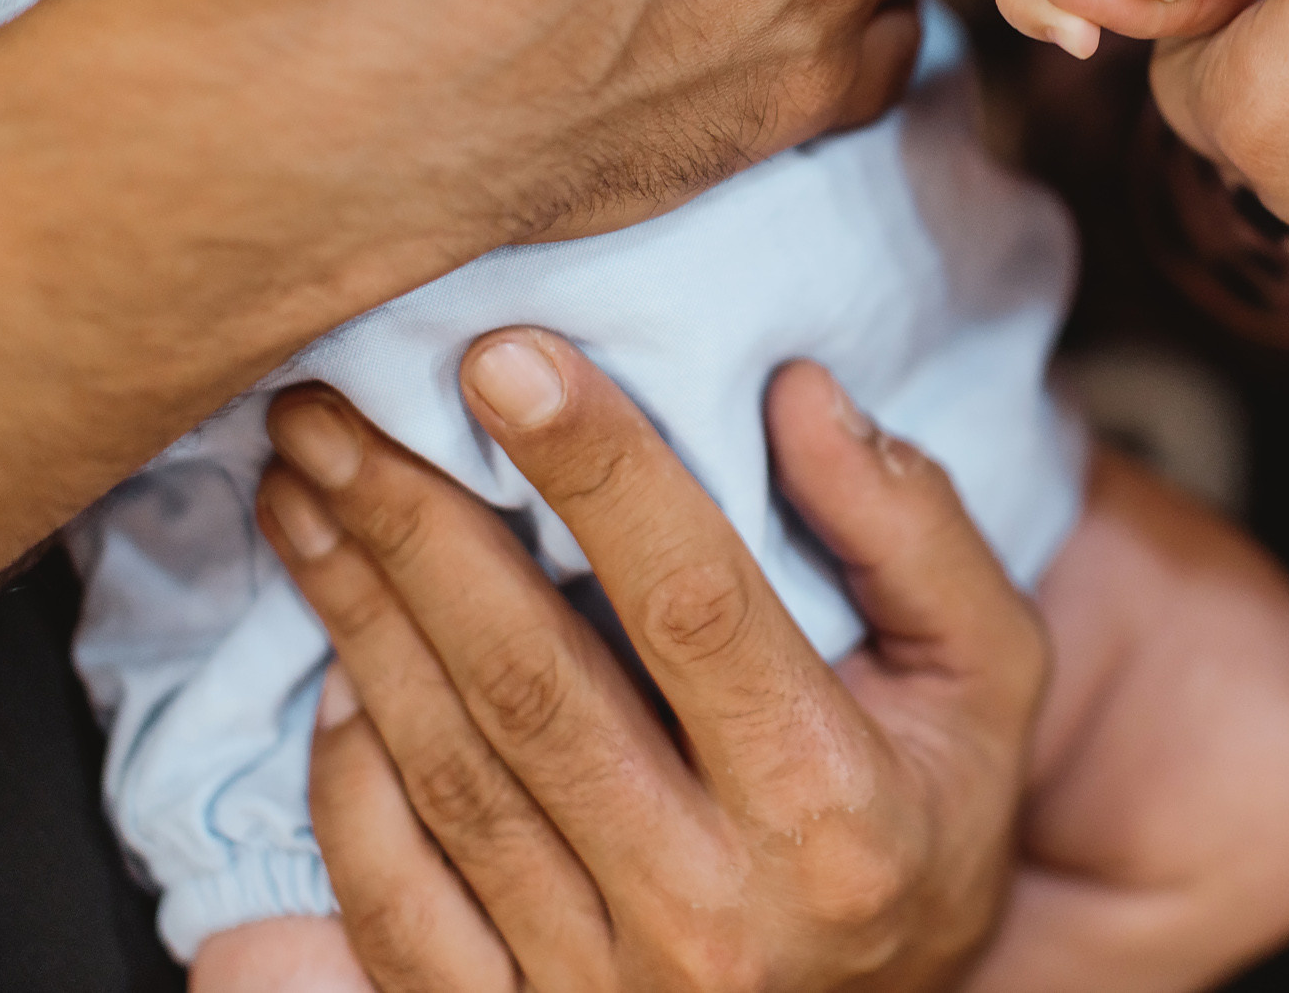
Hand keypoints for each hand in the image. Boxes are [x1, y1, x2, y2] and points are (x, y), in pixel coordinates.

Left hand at [258, 340, 1043, 991]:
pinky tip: (334, 664)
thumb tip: (798, 392)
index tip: (502, 357)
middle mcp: (714, 909)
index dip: (597, 472)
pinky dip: (348, 779)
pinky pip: (393, 903)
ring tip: (302, 491)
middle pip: (533, 683)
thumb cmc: (929, 818)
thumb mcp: (985, 673)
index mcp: (833, 808)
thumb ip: (912, 531)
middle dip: (416, 526)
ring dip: (355, 617)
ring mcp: (605, 985)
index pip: (694, 605)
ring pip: (445, 778)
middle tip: (333, 406)